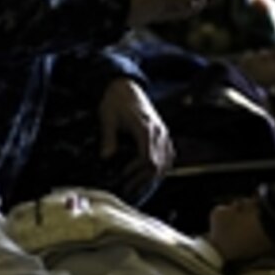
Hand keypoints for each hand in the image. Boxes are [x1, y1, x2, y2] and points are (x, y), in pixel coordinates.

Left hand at [99, 78, 174, 197]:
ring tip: (137, 185)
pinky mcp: (163, 132)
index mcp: (145, 128)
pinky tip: (150, 174)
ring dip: (152, 176)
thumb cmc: (115, 100)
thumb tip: (106, 157)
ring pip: (165, 161)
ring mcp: (163, 132)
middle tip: (127, 189)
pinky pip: (168, 154)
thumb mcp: (107, 117)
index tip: (123, 179)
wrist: (125, 85)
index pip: (148, 159)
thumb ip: (108, 138)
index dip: (136, 173)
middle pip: (158, 164)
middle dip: (143, 179)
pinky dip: (161, 166)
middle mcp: (158, 131)